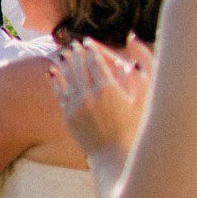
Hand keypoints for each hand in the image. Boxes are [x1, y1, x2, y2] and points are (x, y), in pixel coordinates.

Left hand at [51, 38, 151, 157]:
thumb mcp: (143, 101)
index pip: (95, 63)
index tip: (87, 42)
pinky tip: (52, 73)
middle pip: (79, 68)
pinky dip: (56, 81)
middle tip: (73, 44)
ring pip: (67, 79)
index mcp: (108, 89)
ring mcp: (76, 106)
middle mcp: (89, 95)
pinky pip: (60, 94)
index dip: (90, 50)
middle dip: (76, 54)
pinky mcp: (68, 117)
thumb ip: (138, 77)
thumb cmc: (136, 128)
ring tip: (63, 54)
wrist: (116, 155)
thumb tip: (129, 58)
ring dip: (65, 65)